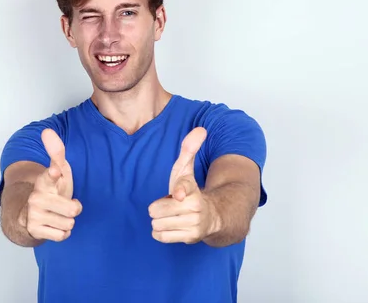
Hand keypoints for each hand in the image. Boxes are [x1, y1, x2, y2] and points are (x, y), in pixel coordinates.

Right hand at [20, 128, 81, 241]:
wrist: (30, 214)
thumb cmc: (51, 191)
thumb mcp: (58, 171)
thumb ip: (56, 153)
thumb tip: (47, 131)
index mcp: (45, 181)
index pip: (49, 176)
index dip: (53, 174)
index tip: (55, 171)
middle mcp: (37, 197)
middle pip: (73, 209)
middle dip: (74, 209)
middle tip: (65, 205)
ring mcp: (35, 214)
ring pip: (69, 223)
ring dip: (67, 221)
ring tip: (58, 215)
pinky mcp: (34, 230)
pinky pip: (62, 235)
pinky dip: (62, 232)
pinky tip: (54, 225)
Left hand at [148, 127, 217, 243]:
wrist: (211, 217)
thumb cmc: (191, 191)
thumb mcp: (187, 169)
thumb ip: (189, 149)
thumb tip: (201, 129)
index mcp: (193, 190)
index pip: (183, 188)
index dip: (179, 191)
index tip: (178, 194)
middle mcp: (195, 208)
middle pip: (156, 210)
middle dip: (158, 208)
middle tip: (170, 205)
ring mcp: (193, 225)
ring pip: (157, 224)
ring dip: (159, 221)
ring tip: (172, 215)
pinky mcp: (190, 238)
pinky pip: (160, 236)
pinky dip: (161, 233)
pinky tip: (171, 226)